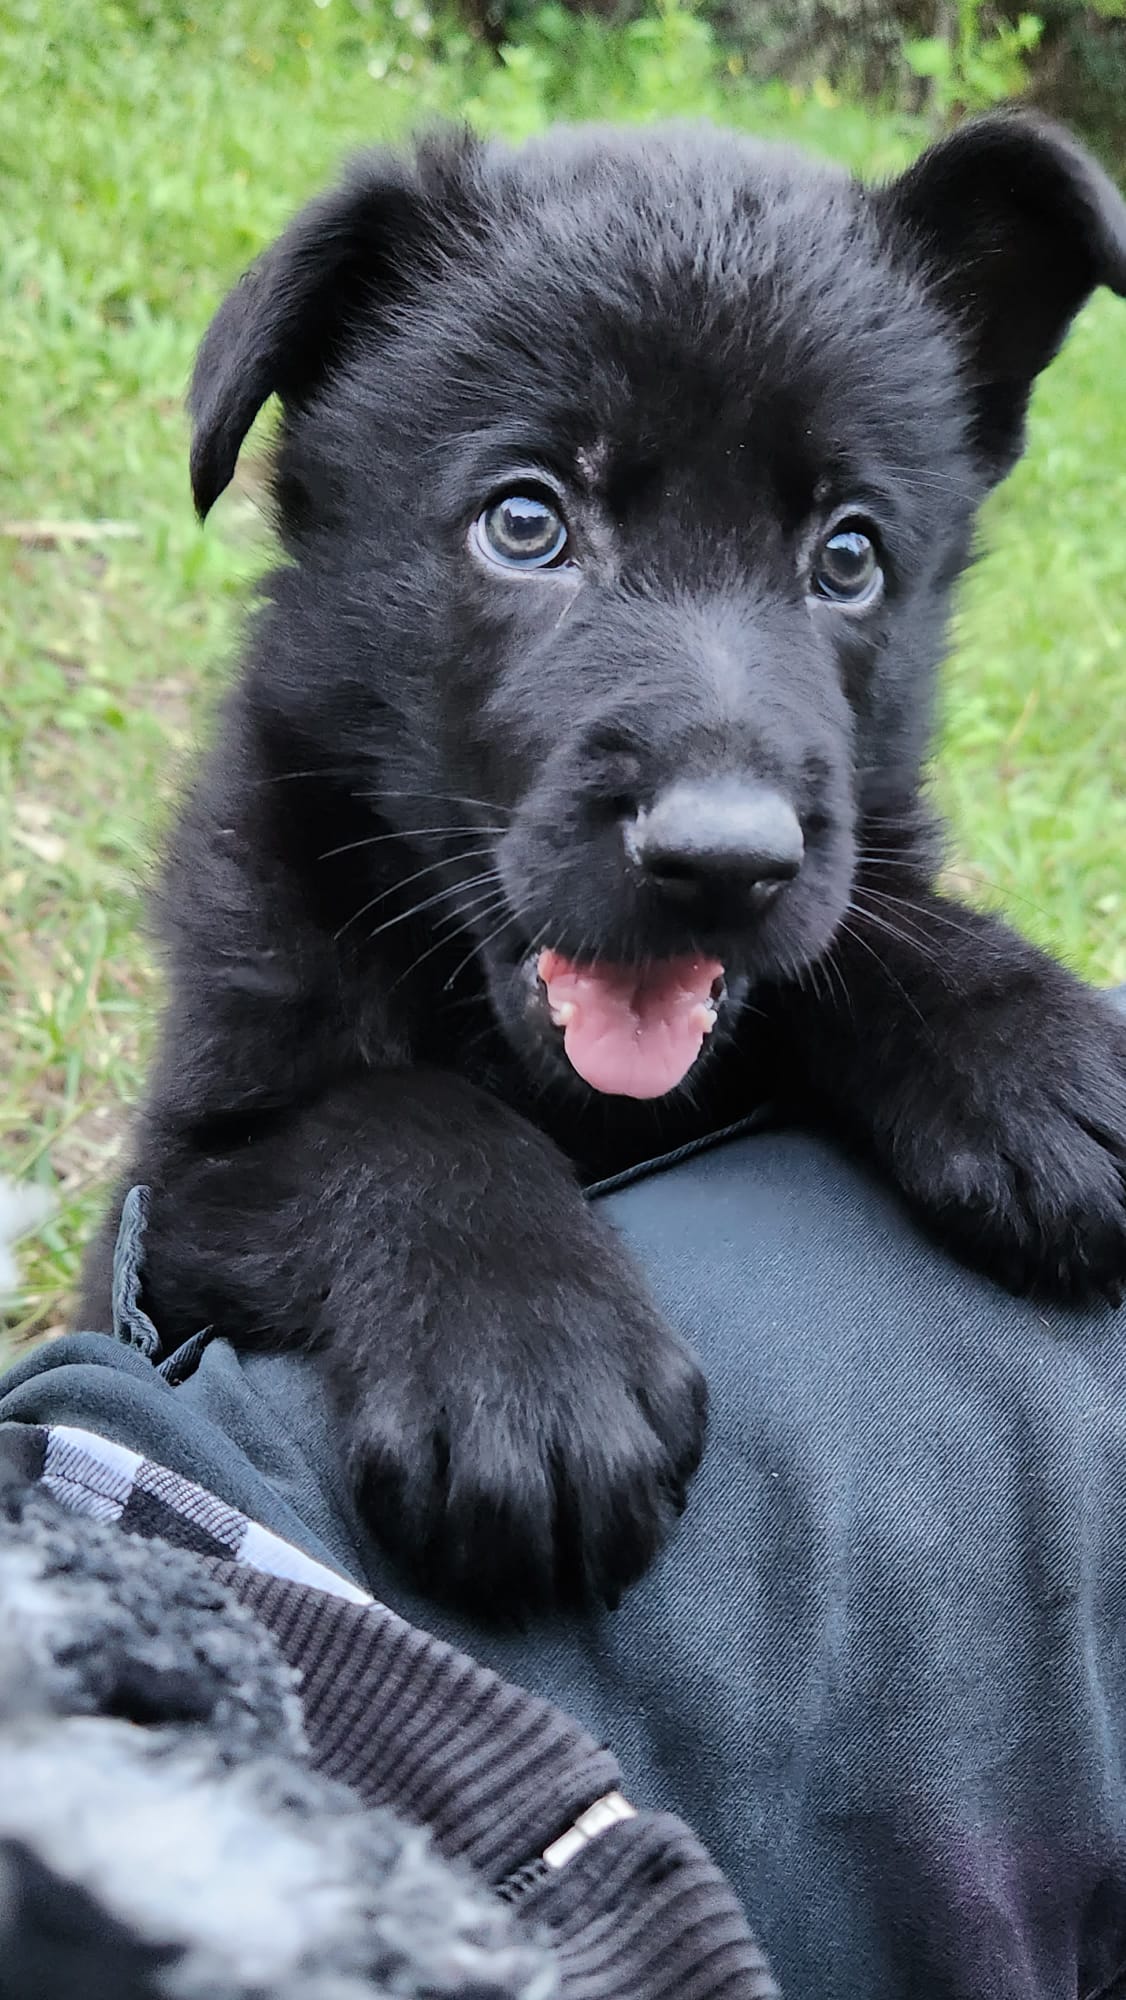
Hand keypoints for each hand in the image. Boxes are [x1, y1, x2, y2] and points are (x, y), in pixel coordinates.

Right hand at [331, 1193, 706, 1614]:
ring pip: (494, 1516)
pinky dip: (407, 1529)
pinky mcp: (383, 1387)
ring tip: (482, 1578)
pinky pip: (395, 1490)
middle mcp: (556, 1378)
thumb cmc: (540, 1266)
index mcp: (630, 1358)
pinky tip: (417, 1530)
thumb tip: (672, 1492)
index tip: (605, 1569)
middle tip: (542, 1589)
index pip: (648, 1489)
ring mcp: (467, 1384)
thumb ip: (660, 1395)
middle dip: (569, 1572)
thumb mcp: (631, 1308)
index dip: (629, 1547)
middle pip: (589, 1511)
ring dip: (491, 1569)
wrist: (428, 1170)